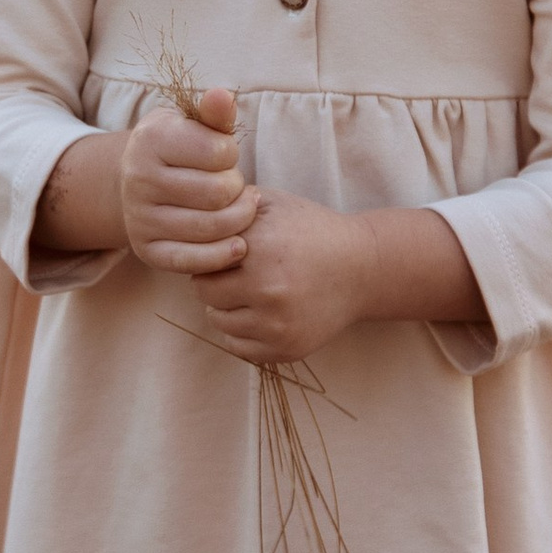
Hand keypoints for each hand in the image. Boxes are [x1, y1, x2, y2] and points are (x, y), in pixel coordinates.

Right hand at [118, 86, 258, 273]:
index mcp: (150, 140)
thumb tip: (222, 96)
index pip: (218, 152)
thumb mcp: (191, 123)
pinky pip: (193, 261)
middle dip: (237, 188)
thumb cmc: (177, 149)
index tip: (225, 155)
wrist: (136, 181)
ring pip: (212, 227)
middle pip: (219, 193)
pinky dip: (223, 255)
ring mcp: (139, 218)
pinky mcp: (147, 251)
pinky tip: (238, 243)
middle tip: (233, 184)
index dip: (231, 154)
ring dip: (239, 219)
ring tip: (241, 207)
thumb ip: (214, 113)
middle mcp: (138, 179)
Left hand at [198, 189, 370, 365]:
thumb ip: (231, 203)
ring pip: (218, 321)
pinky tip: (260, 312)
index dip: (209, 252)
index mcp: (262, 248)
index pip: (201, 257)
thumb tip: (189, 207)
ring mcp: (278, 325)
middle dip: (214, 280)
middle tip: (235, 272)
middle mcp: (269, 289)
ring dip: (226, 307)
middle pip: (204, 292)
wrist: (362, 269)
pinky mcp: (286, 349)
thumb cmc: (311, 231)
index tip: (225, 250)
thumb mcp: (274, 204)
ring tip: (249, 290)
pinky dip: (242, 331)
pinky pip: (237, 346)